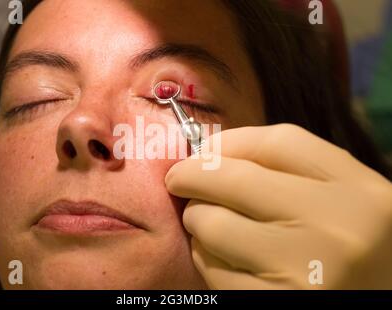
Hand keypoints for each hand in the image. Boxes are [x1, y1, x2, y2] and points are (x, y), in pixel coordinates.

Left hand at [165, 124, 391, 288]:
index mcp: (361, 195)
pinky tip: (220, 257)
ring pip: (212, 224)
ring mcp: (303, 273)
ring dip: (196, 218)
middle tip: (178, 179)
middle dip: (192, 174)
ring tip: (204, 222)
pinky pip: (210, 267)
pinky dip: (204, 256)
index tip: (206, 150)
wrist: (367, 302)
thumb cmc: (347, 255)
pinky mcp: (269, 303)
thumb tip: (211, 155)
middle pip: (236, 178)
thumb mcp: (342, 207)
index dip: (230, 141)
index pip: (280, 143)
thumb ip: (294, 176)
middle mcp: (336, 231)